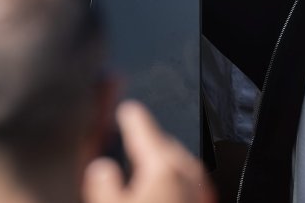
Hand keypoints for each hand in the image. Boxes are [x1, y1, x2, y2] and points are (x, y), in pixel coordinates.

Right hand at [83, 101, 212, 202]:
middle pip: (167, 146)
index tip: (128, 109)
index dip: (133, 118)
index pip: (145, 131)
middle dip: (150, 140)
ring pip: (183, 165)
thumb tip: (102, 167)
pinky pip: (192, 185)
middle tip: (133, 138)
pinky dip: (177, 181)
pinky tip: (167, 195)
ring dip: (165, 161)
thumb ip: (103, 185)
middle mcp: (188, 175)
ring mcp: (201, 193)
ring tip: (147, 168)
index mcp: (162, 168)